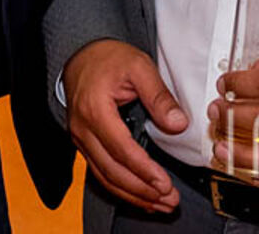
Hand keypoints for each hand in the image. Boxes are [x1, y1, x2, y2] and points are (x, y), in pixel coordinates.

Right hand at [61, 39, 187, 213]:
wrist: (81, 54)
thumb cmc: (108, 58)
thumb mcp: (138, 66)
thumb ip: (159, 96)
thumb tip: (179, 123)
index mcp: (95, 109)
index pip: (121, 149)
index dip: (143, 170)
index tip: (164, 183)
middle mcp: (83, 128)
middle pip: (111, 170)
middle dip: (141, 190)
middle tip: (168, 199)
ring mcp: (80, 138)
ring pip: (104, 177)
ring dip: (132, 195)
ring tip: (159, 204)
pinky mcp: (84, 144)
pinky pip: (100, 172)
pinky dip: (121, 188)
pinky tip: (140, 196)